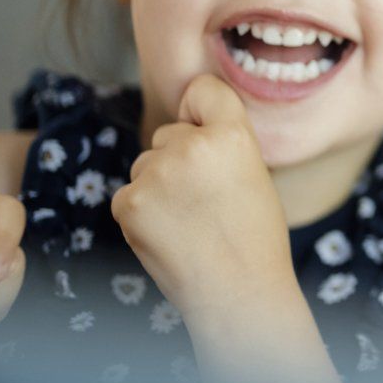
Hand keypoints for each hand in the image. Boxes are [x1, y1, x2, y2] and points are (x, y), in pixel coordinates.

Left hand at [112, 75, 295, 320]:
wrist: (238, 293)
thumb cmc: (254, 238)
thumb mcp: (253, 173)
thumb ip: (222, 145)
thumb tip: (188, 128)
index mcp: (232, 134)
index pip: (202, 90)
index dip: (199, 110)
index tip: (202, 128)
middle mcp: (190, 146)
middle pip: (168, 134)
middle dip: (177, 159)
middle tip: (206, 200)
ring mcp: (155, 173)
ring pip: (145, 165)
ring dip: (157, 187)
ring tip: (190, 223)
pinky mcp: (129, 203)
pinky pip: (128, 195)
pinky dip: (141, 214)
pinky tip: (169, 235)